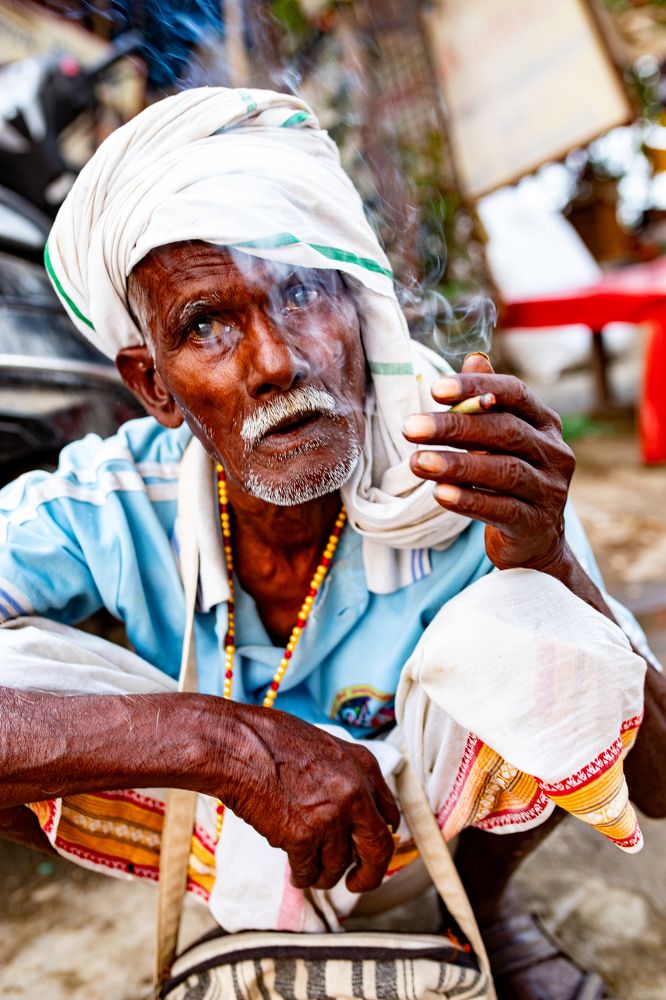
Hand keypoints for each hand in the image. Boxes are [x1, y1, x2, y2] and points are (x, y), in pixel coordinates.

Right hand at [212, 704, 399, 892]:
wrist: (238, 745)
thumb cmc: (273, 740)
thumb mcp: (326, 748)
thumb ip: (347, 777)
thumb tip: (358, 811)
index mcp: (364, 767)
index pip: (390, 814)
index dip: (382, 838)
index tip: (371, 851)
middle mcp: (355, 793)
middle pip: (378, 848)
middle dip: (369, 874)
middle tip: (356, 884)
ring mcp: (331, 816)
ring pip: (337, 866)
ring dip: (324, 875)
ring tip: (311, 873)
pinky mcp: (303, 836)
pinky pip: (308, 871)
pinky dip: (302, 877)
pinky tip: (295, 874)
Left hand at [403, 353, 575, 572]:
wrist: (535, 541)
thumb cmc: (509, 479)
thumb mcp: (499, 438)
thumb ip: (487, 401)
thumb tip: (474, 357)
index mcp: (544, 423)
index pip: (514, 393)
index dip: (477, 387)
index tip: (434, 389)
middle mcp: (554, 452)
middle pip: (504, 431)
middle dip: (454, 427)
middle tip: (410, 428)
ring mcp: (549, 490)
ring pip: (503, 471)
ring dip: (456, 465)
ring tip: (417, 462)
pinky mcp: (536, 524)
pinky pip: (502, 509)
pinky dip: (470, 500)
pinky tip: (440, 494)